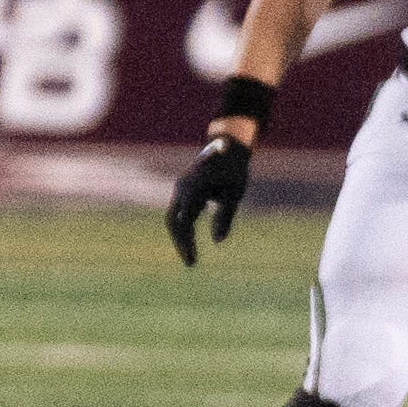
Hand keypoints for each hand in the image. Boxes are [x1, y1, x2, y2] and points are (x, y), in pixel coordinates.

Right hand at [165, 135, 252, 266]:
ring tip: (191, 259)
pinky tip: (191, 246)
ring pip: (173, 218)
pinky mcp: (184, 191)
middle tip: (191, 263)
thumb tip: (218, 241)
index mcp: (193, 188)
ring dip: (181, 238)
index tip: (192, 260)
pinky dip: (184, 230)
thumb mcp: (235, 193)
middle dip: (180, 243)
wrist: (229, 143)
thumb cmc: (235, 168)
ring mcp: (181, 189)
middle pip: (173, 221)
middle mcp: (182, 188)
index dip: (186, 242)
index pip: (184, 220)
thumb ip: (225, 216)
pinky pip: (179, 214)